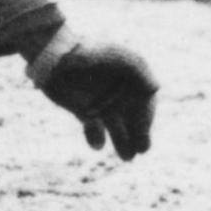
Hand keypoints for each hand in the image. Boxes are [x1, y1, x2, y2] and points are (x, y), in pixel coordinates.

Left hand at [34, 38, 156, 158]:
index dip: (147, 117)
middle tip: (141, 149)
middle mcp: (118, 91)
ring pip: (117, 128)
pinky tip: (97, 142)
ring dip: (123, 143)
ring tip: (128, 157)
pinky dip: (96, 138)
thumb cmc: (87, 53)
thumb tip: (155, 88)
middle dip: (139, 135)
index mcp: (130, 76)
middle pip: (134, 119)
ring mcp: (101, 102)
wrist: (54, 57)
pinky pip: (95, 130)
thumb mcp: (115, 56)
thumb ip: (138, 69)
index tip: (143, 129)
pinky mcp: (83, 111)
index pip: (145, 101)